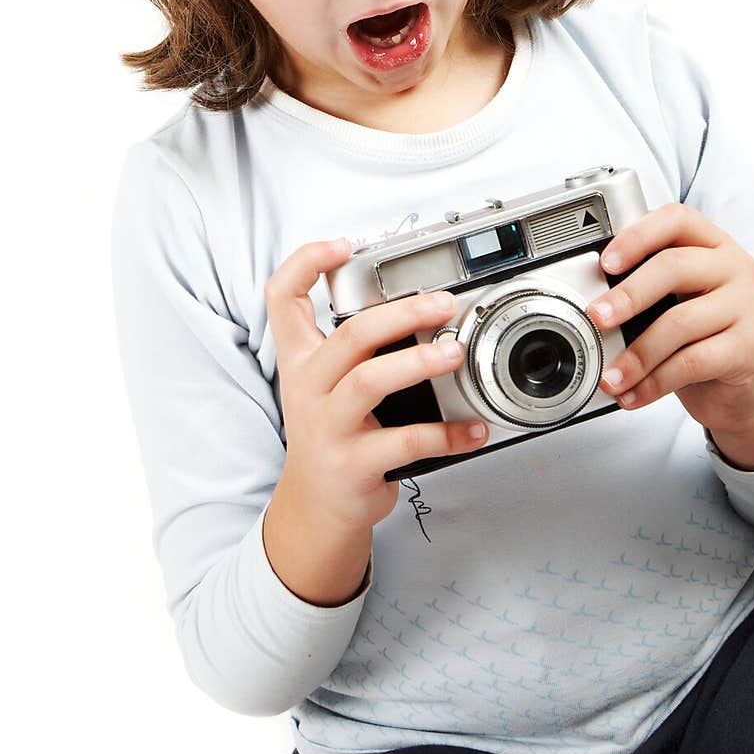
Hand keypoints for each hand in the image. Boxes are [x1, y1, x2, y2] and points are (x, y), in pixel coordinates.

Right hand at [265, 239, 487, 530]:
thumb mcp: (323, 383)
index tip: (342, 245)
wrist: (317, 507)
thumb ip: (349, 341)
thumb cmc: (331, 432)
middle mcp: (309, 388)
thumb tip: (403, 294)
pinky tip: (471, 428)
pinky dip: (446, 434)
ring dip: (417, 363)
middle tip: (442, 303)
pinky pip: (404, 443)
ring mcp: (328, 427)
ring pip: (368, 382)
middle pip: (348, 336)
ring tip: (453, 353)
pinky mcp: (353, 465)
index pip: (282, 299)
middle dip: (400, 313)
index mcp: (301, 360)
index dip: (305, 263)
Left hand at [589, 203, 753, 451]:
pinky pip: (692, 362)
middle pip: (674, 266)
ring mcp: (748, 306)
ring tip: (610, 377)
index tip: (605, 263)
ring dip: (636, 354)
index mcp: (712, 244)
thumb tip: (591, 301)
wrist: (742, 390)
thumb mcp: (673, 301)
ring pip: (680, 321)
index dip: (637, 236)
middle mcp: (734, 267)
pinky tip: (633, 395)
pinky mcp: (750, 348)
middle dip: (628, 295)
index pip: (677, 219)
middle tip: (597, 318)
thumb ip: (645, 288)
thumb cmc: (699, 336)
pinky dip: (654, 382)